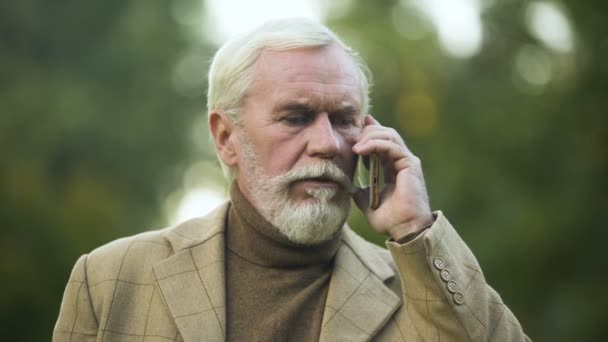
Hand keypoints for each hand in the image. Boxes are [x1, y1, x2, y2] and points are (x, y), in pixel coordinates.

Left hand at [352, 115, 433, 240]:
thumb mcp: (369, 204)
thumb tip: (350, 188)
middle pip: (386, 134)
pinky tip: (362, 150)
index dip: (370, 132)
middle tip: (352, 141)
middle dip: (367, 132)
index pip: (382, 142)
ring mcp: (407, 161)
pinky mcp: (410, 164)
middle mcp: (402, 161)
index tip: (356, 127)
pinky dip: (375, 144)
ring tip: (355, 147)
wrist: (405, 230)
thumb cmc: (392, 221)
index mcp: (393, 167)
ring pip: (389, 135)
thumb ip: (361, 193)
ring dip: (369, 137)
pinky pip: (391, 146)